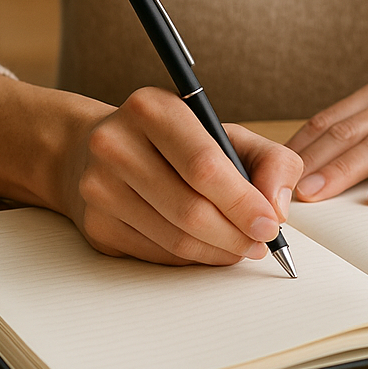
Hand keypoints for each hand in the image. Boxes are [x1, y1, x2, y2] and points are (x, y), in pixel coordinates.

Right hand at [0, 74, 302, 265]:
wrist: (90, 151)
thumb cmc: (172, 142)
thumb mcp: (224, 133)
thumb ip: (269, 160)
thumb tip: (277, 207)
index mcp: (152, 109)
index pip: (204, 164)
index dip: (243, 202)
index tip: (271, 224)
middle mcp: (115, 143)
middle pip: (189, 208)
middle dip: (236, 234)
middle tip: (260, 244)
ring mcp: (98, 187)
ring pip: (174, 239)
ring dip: (218, 252)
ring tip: (240, 247)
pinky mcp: (95, 226)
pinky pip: (156, 255)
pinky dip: (191, 259)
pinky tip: (207, 248)